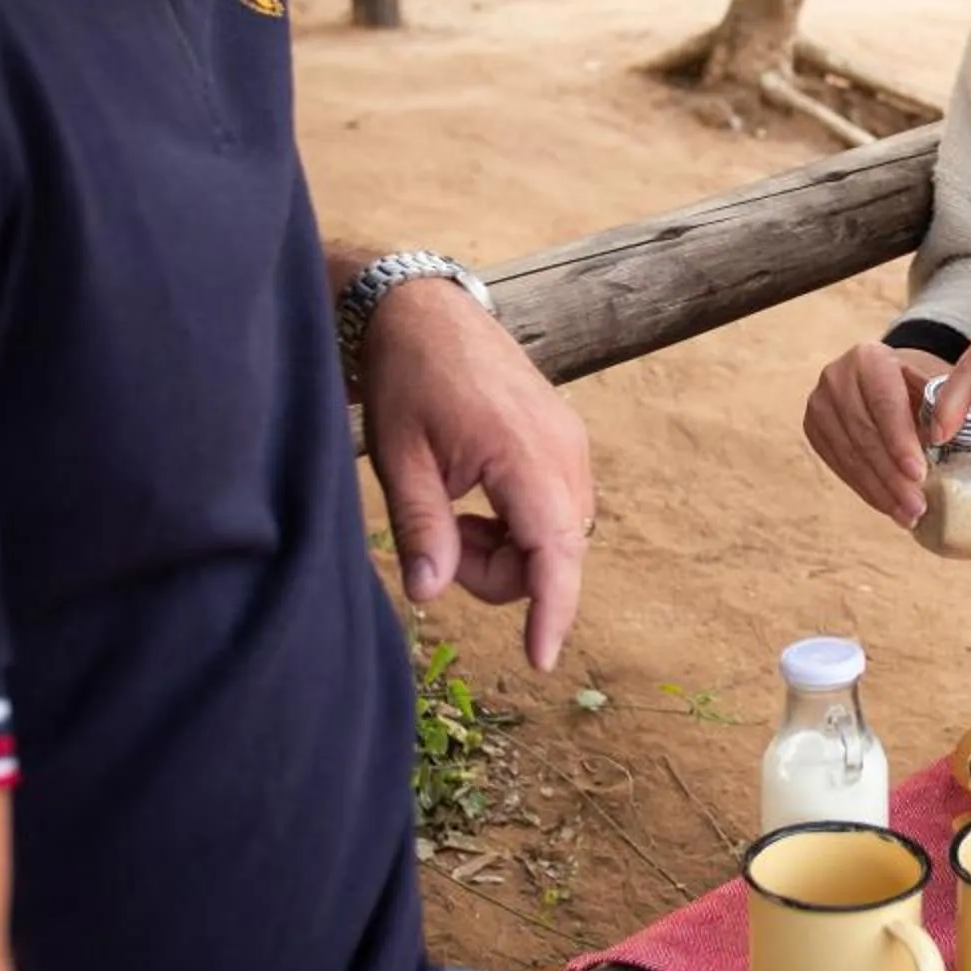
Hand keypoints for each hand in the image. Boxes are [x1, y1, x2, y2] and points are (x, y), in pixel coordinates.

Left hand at [360, 279, 593, 671]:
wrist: (426, 309)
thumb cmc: (409, 377)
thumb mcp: (400, 458)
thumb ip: (420, 529)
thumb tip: (430, 595)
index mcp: (526, 456)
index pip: (554, 555)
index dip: (551, 613)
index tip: (538, 661)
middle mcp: (564, 453)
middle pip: (553, 555)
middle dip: (497, 572)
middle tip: (437, 541)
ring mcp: (569, 445)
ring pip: (556, 536)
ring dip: (505, 549)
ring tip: (451, 515)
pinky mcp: (563, 441)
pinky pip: (555, 509)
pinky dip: (516, 524)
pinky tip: (473, 498)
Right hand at [804, 342, 949, 525]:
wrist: (877, 378)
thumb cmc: (913, 385)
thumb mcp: (929, 385)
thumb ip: (939, 409)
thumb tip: (950, 445)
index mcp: (868, 358)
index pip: (884, 404)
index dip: (900, 442)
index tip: (919, 474)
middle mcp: (836, 377)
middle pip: (865, 434)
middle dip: (892, 476)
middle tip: (917, 507)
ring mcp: (819, 404)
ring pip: (850, 455)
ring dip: (879, 491)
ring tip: (907, 516)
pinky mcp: (813, 429)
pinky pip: (839, 465)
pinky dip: (865, 489)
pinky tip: (888, 506)